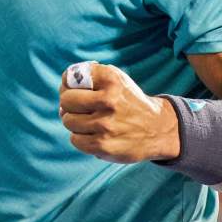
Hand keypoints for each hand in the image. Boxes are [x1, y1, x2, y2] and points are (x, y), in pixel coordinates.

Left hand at [58, 62, 179, 164]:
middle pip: (66, 100)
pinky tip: (95, 134)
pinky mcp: (103, 145)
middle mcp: (109, 100)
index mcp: (111, 79)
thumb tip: (64, 87)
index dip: (69, 84)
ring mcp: (106, 124)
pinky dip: (81, 138)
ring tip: (90, 121)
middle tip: (79, 108)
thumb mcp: (115, 79)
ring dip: (75, 122)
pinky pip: (75, 140)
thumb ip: (88, 76)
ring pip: (68, 121)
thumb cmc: (127, 102)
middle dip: (69, 104)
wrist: (157, 129)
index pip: (70, 77)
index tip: (76, 89)